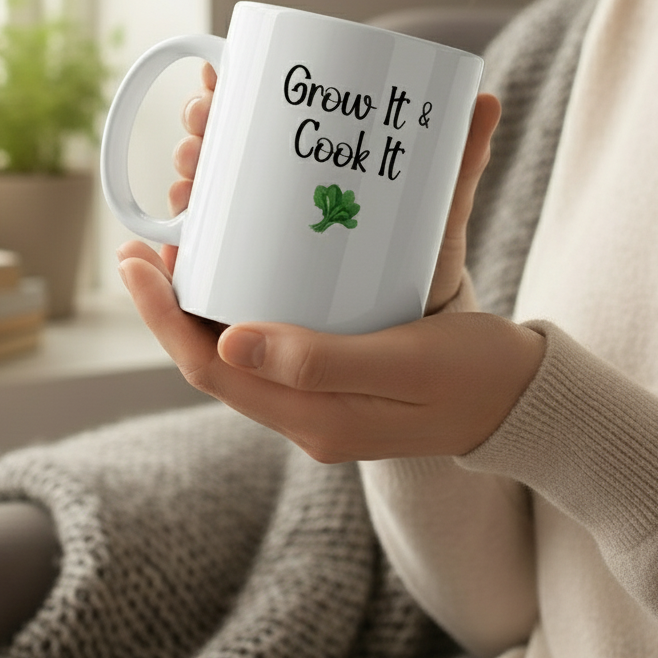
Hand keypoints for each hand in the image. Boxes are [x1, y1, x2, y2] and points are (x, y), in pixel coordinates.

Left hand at [118, 240, 544, 460]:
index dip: (164, 316)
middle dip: (170, 301)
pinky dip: (238, 303)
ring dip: (199, 300)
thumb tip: (229, 342)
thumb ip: (321, 362)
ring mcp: (314, 400)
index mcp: (315, 418)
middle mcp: (303, 415)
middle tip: (148, 239)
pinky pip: (263, 344)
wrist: (519, 400)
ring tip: (180, 242)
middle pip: (210, 358)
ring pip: (232, 351)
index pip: (210, 369)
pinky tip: (235, 266)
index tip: (138, 259)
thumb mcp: (404, 362)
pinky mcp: (329, 379)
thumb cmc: (473, 375)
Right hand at [165, 60, 500, 314]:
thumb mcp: (436, 218)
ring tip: (188, 179)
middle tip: (202, 128)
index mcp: (306, 174)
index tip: (221, 73)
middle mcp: (270, 205)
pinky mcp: (248, 293)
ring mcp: (255, 248)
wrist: (422, 338)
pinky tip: (165, 248)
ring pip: (202, 209)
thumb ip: (458, 166)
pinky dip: (176, 255)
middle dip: (198, 135)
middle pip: (217, 160)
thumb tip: (489, 99)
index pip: (253, 124)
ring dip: (181, 184)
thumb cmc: (421, 267)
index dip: (227, 92)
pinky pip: (202, 271)